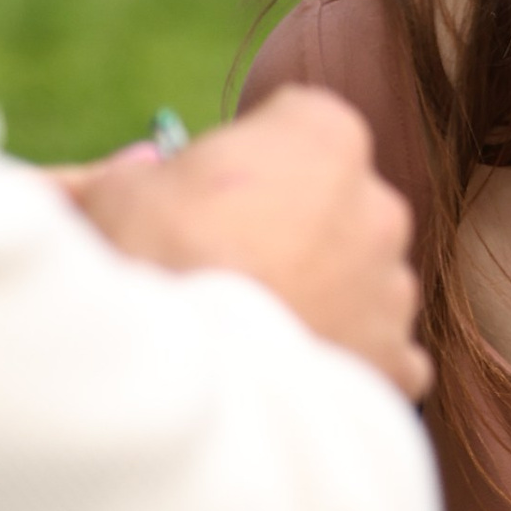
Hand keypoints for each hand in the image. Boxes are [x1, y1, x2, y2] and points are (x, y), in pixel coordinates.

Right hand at [56, 86, 429, 400]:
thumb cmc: (148, 268)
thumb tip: (134, 167)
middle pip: (332, 203)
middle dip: (288, 226)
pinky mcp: (395, 363)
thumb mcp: (116, 193)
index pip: (296, 123)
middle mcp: (378, 206)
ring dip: (317, 294)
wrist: (178, 388)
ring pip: (357, 279)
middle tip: (220, 265)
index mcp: (324, 138)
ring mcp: (392, 288)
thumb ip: (136, 170)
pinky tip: (290, 377)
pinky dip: (346, 362)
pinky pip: (380, 353)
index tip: (206, 191)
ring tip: (244, 332)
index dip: (247, 156)